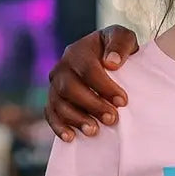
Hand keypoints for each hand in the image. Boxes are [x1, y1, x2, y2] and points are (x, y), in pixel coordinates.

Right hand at [44, 26, 139, 141]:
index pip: (88, 69)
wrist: (108, 57)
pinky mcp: (54, 99)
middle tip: (112, 118)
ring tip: (94, 130)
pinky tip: (70, 137)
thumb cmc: (118, 49)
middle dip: (91, 105)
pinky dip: (58, 126)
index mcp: (78, 50)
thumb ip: (120, 43)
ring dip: (76, 118)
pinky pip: (50, 113)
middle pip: (69, 88)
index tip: (123, 101)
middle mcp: (63, 66)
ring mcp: (55, 84)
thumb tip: (111, 62)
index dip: (104, 87)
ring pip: (58, 103)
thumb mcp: (124, 38)